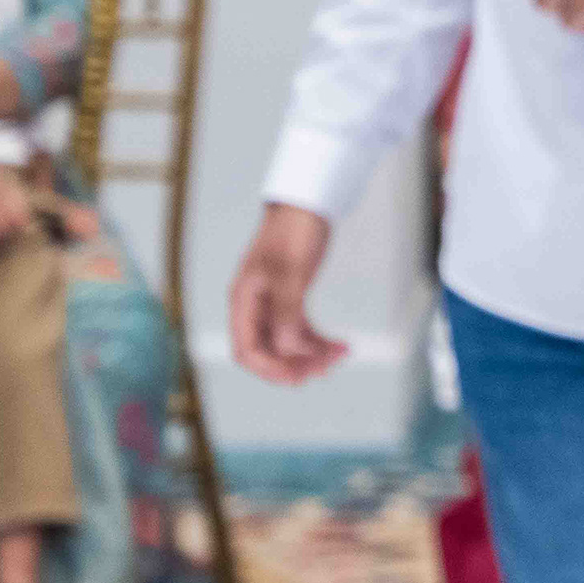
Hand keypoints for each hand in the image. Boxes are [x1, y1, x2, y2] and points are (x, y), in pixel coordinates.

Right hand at [230, 202, 344, 383]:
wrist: (307, 204)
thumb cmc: (294, 231)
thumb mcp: (291, 273)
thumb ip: (286, 312)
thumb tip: (286, 349)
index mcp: (244, 301)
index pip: (246, 350)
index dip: (270, 369)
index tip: (298, 378)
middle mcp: (254, 306)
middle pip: (267, 351)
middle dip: (295, 364)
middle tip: (325, 368)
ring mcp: (271, 303)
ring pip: (287, 343)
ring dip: (311, 354)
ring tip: (339, 355)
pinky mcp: (290, 297)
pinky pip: (300, 329)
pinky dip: (318, 340)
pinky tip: (339, 345)